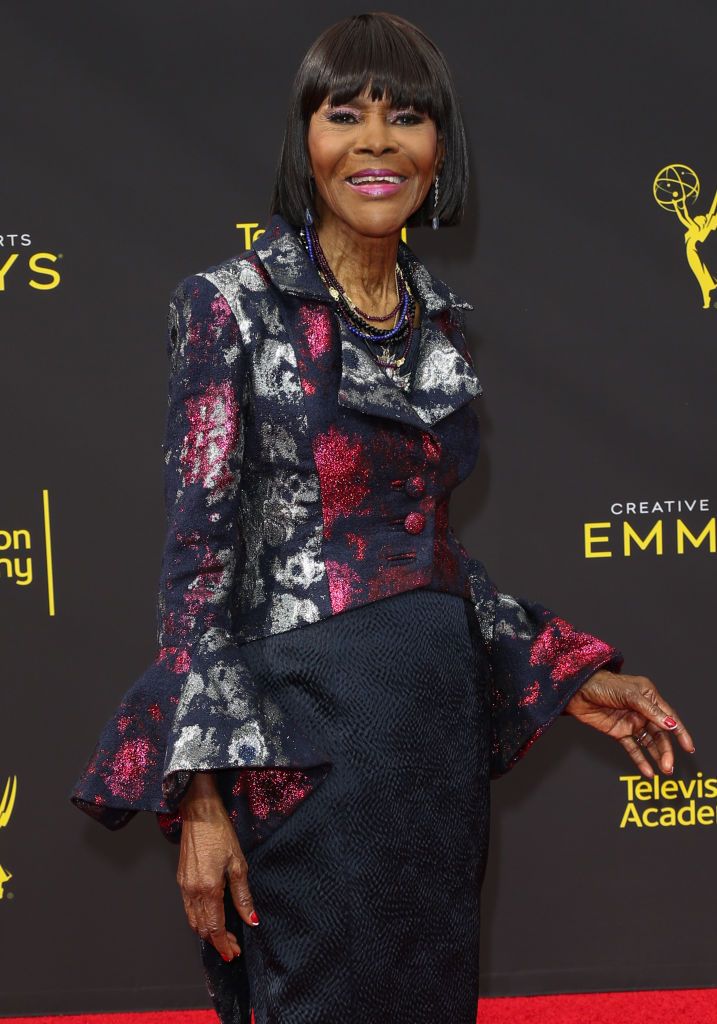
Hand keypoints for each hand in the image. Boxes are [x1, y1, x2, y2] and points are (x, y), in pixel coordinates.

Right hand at [177, 773, 258, 961]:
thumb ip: (243, 896)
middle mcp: (192, 891)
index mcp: (208, 889)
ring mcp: (184, 886)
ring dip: (206, 932)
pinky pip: (188, 908)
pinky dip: (198, 919)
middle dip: (216, 941)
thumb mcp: (238, 864)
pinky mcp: (181, 879)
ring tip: (222, 937)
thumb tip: (251, 919)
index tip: (233, 953)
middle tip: (232, 948)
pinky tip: (210, 917)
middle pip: (202, 928)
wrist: (199, 813)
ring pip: (192, 920)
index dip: (224, 944)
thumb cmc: (220, 834)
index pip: (214, 927)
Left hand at [564, 669, 695, 777]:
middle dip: (666, 750)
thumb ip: (651, 711)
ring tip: (664, 770)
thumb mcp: (630, 695)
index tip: (688, 747)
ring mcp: (631, 722)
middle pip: (660, 733)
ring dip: (657, 756)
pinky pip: (633, 748)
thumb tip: (671, 725)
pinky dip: (641, 760)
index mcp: (649, 697)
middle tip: (669, 766)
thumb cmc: (603, 685)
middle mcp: (642, 710)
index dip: (680, 732)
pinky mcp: (619, 732)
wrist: (577, 692)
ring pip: (649, 743)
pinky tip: (648, 771)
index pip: (669, 717)